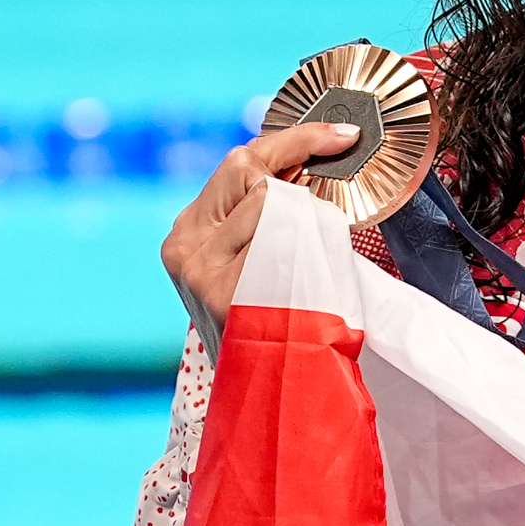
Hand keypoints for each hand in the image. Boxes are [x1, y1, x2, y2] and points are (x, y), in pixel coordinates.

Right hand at [159, 120, 360, 333]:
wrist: (268, 391)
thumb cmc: (270, 324)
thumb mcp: (250, 264)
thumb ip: (259, 220)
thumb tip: (307, 165)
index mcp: (186, 235)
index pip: (239, 162)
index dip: (294, 139)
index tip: (340, 134)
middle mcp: (184, 246)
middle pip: (248, 168)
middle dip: (296, 165)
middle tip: (334, 179)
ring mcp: (200, 268)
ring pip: (268, 198)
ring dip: (302, 215)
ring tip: (308, 259)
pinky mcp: (223, 288)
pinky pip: (280, 234)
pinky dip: (306, 241)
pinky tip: (306, 273)